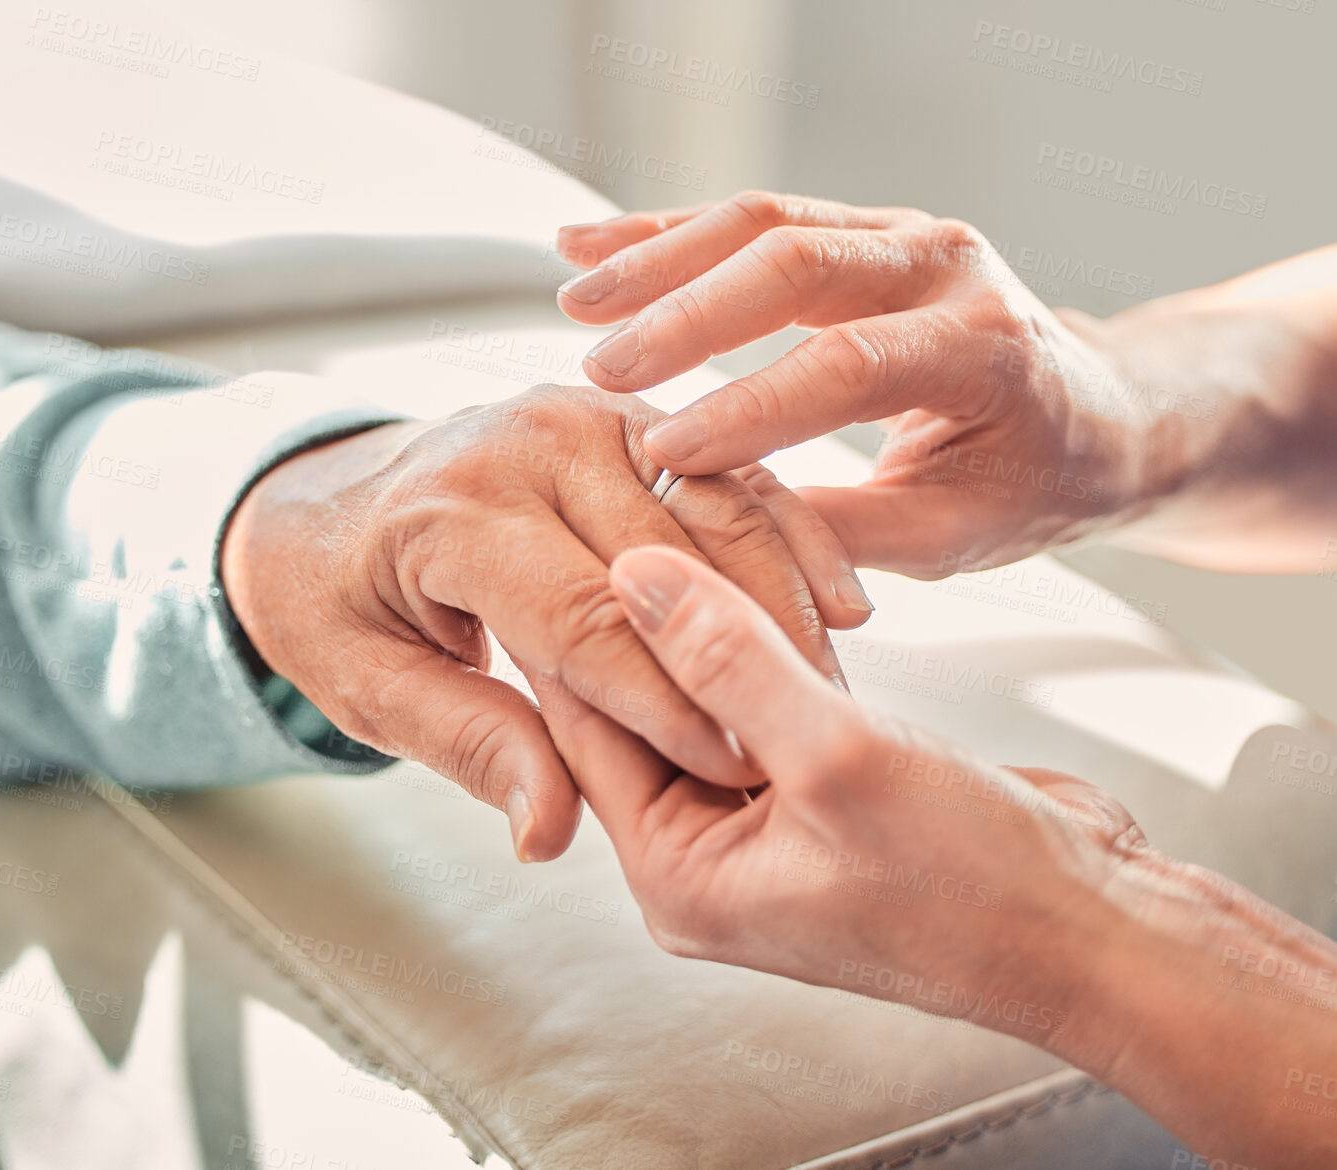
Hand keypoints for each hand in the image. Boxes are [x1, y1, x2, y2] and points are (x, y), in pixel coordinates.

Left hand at [219, 386, 870, 861]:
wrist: (316, 505)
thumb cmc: (336, 604)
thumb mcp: (369, 687)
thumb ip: (469, 745)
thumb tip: (547, 830)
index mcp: (454, 514)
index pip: (584, 618)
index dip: (665, 702)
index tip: (732, 771)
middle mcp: (526, 443)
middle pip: (667, 557)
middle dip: (738, 656)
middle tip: (803, 741)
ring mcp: (582, 415)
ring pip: (716, 501)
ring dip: (782, 592)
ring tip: (833, 680)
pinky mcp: (625, 416)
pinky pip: (724, 471)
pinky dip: (785, 532)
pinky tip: (837, 602)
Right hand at [555, 193, 1162, 576]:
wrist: (1094, 414)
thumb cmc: (1029, 484)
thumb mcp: (952, 535)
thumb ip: (842, 535)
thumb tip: (724, 545)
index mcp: (985, 346)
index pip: (848, 364)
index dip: (748, 408)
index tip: (664, 452)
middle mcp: (946, 265)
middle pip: (797, 261)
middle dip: (686, 315)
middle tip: (601, 369)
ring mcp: (901, 233)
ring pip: (765, 221)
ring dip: (661, 258)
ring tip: (577, 300)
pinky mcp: (858, 230)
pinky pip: (755, 218)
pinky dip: (667, 232)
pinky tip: (591, 248)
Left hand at [581, 541, 1136, 1023]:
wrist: (1101, 935)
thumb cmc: (977, 883)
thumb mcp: (838, 759)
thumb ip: (728, 662)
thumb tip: (634, 575)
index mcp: (678, 876)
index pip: (589, 734)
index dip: (576, 630)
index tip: (562, 536)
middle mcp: (705, 859)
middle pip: (641, 716)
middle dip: (645, 622)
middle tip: (624, 513)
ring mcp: (764, 832)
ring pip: (708, 705)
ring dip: (712, 628)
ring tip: (687, 527)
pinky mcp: (821, 801)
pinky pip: (769, 712)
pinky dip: (773, 653)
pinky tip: (767, 579)